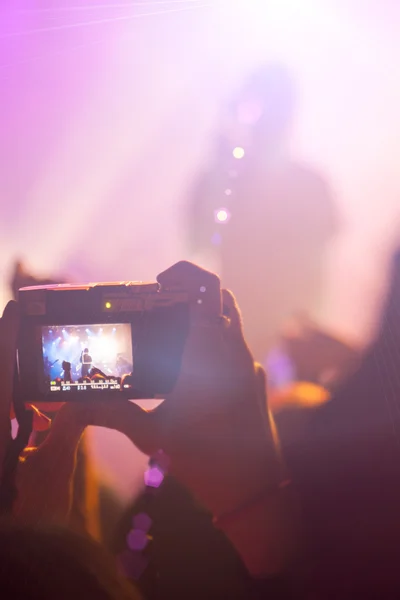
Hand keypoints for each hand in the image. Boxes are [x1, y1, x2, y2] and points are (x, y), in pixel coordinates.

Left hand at [0, 302, 91, 522]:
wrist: (18, 552)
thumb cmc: (29, 515)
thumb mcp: (55, 465)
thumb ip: (71, 424)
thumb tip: (85, 397)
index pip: (2, 366)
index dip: (9, 333)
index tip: (20, 306)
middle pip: (4, 377)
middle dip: (18, 353)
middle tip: (40, 335)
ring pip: (7, 397)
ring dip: (24, 382)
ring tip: (50, 374)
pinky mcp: (4, 449)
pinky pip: (10, 416)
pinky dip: (24, 408)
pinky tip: (44, 412)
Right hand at [91, 262, 282, 516]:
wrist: (254, 491)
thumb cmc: (206, 461)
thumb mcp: (151, 436)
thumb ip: (113, 414)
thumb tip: (76, 405)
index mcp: (210, 353)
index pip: (208, 289)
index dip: (185, 273)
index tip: (160, 281)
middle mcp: (235, 352)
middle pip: (221, 298)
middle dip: (192, 291)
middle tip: (161, 303)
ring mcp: (249, 365)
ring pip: (230, 321)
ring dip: (204, 316)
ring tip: (172, 334)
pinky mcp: (254, 380)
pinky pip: (234, 347)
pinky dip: (213, 342)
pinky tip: (190, 369)